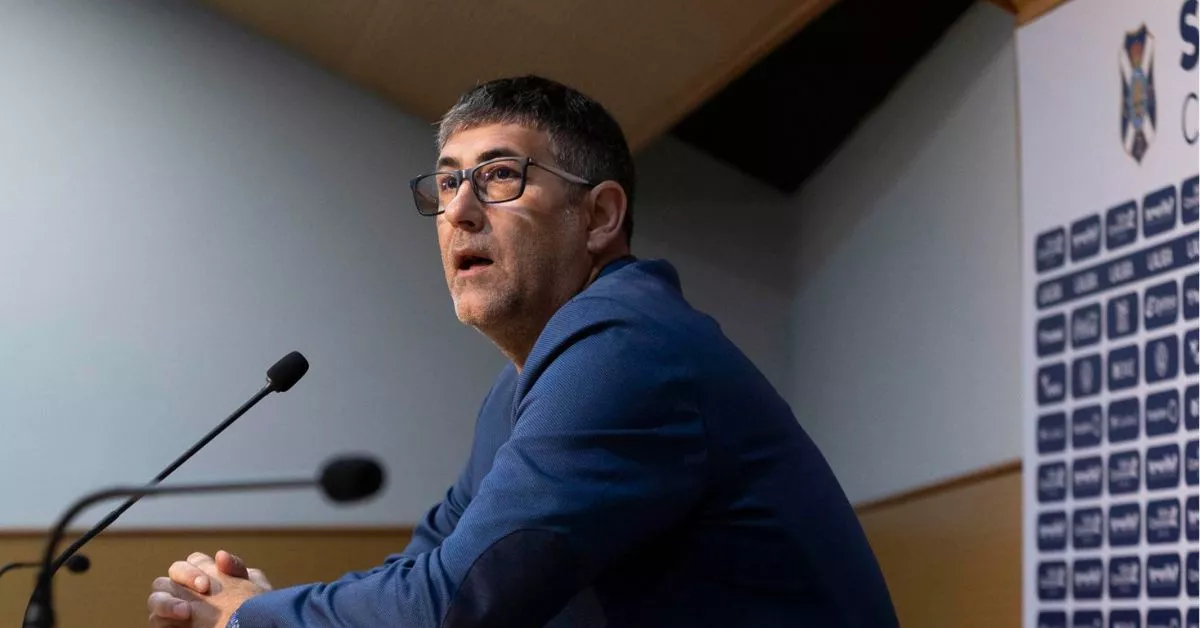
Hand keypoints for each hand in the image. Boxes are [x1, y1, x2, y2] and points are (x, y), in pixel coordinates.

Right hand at [148, 550, 271, 627]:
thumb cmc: (250, 613)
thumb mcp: (252, 590)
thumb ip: (236, 569)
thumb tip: (219, 555)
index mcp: (207, 576)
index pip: (194, 561)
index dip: (199, 567)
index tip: (209, 583)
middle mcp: (188, 589)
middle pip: (174, 571)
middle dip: (186, 575)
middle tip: (204, 588)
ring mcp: (175, 608)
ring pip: (157, 595)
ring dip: (167, 601)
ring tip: (185, 611)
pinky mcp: (167, 625)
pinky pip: (155, 618)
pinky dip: (163, 618)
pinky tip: (180, 621)